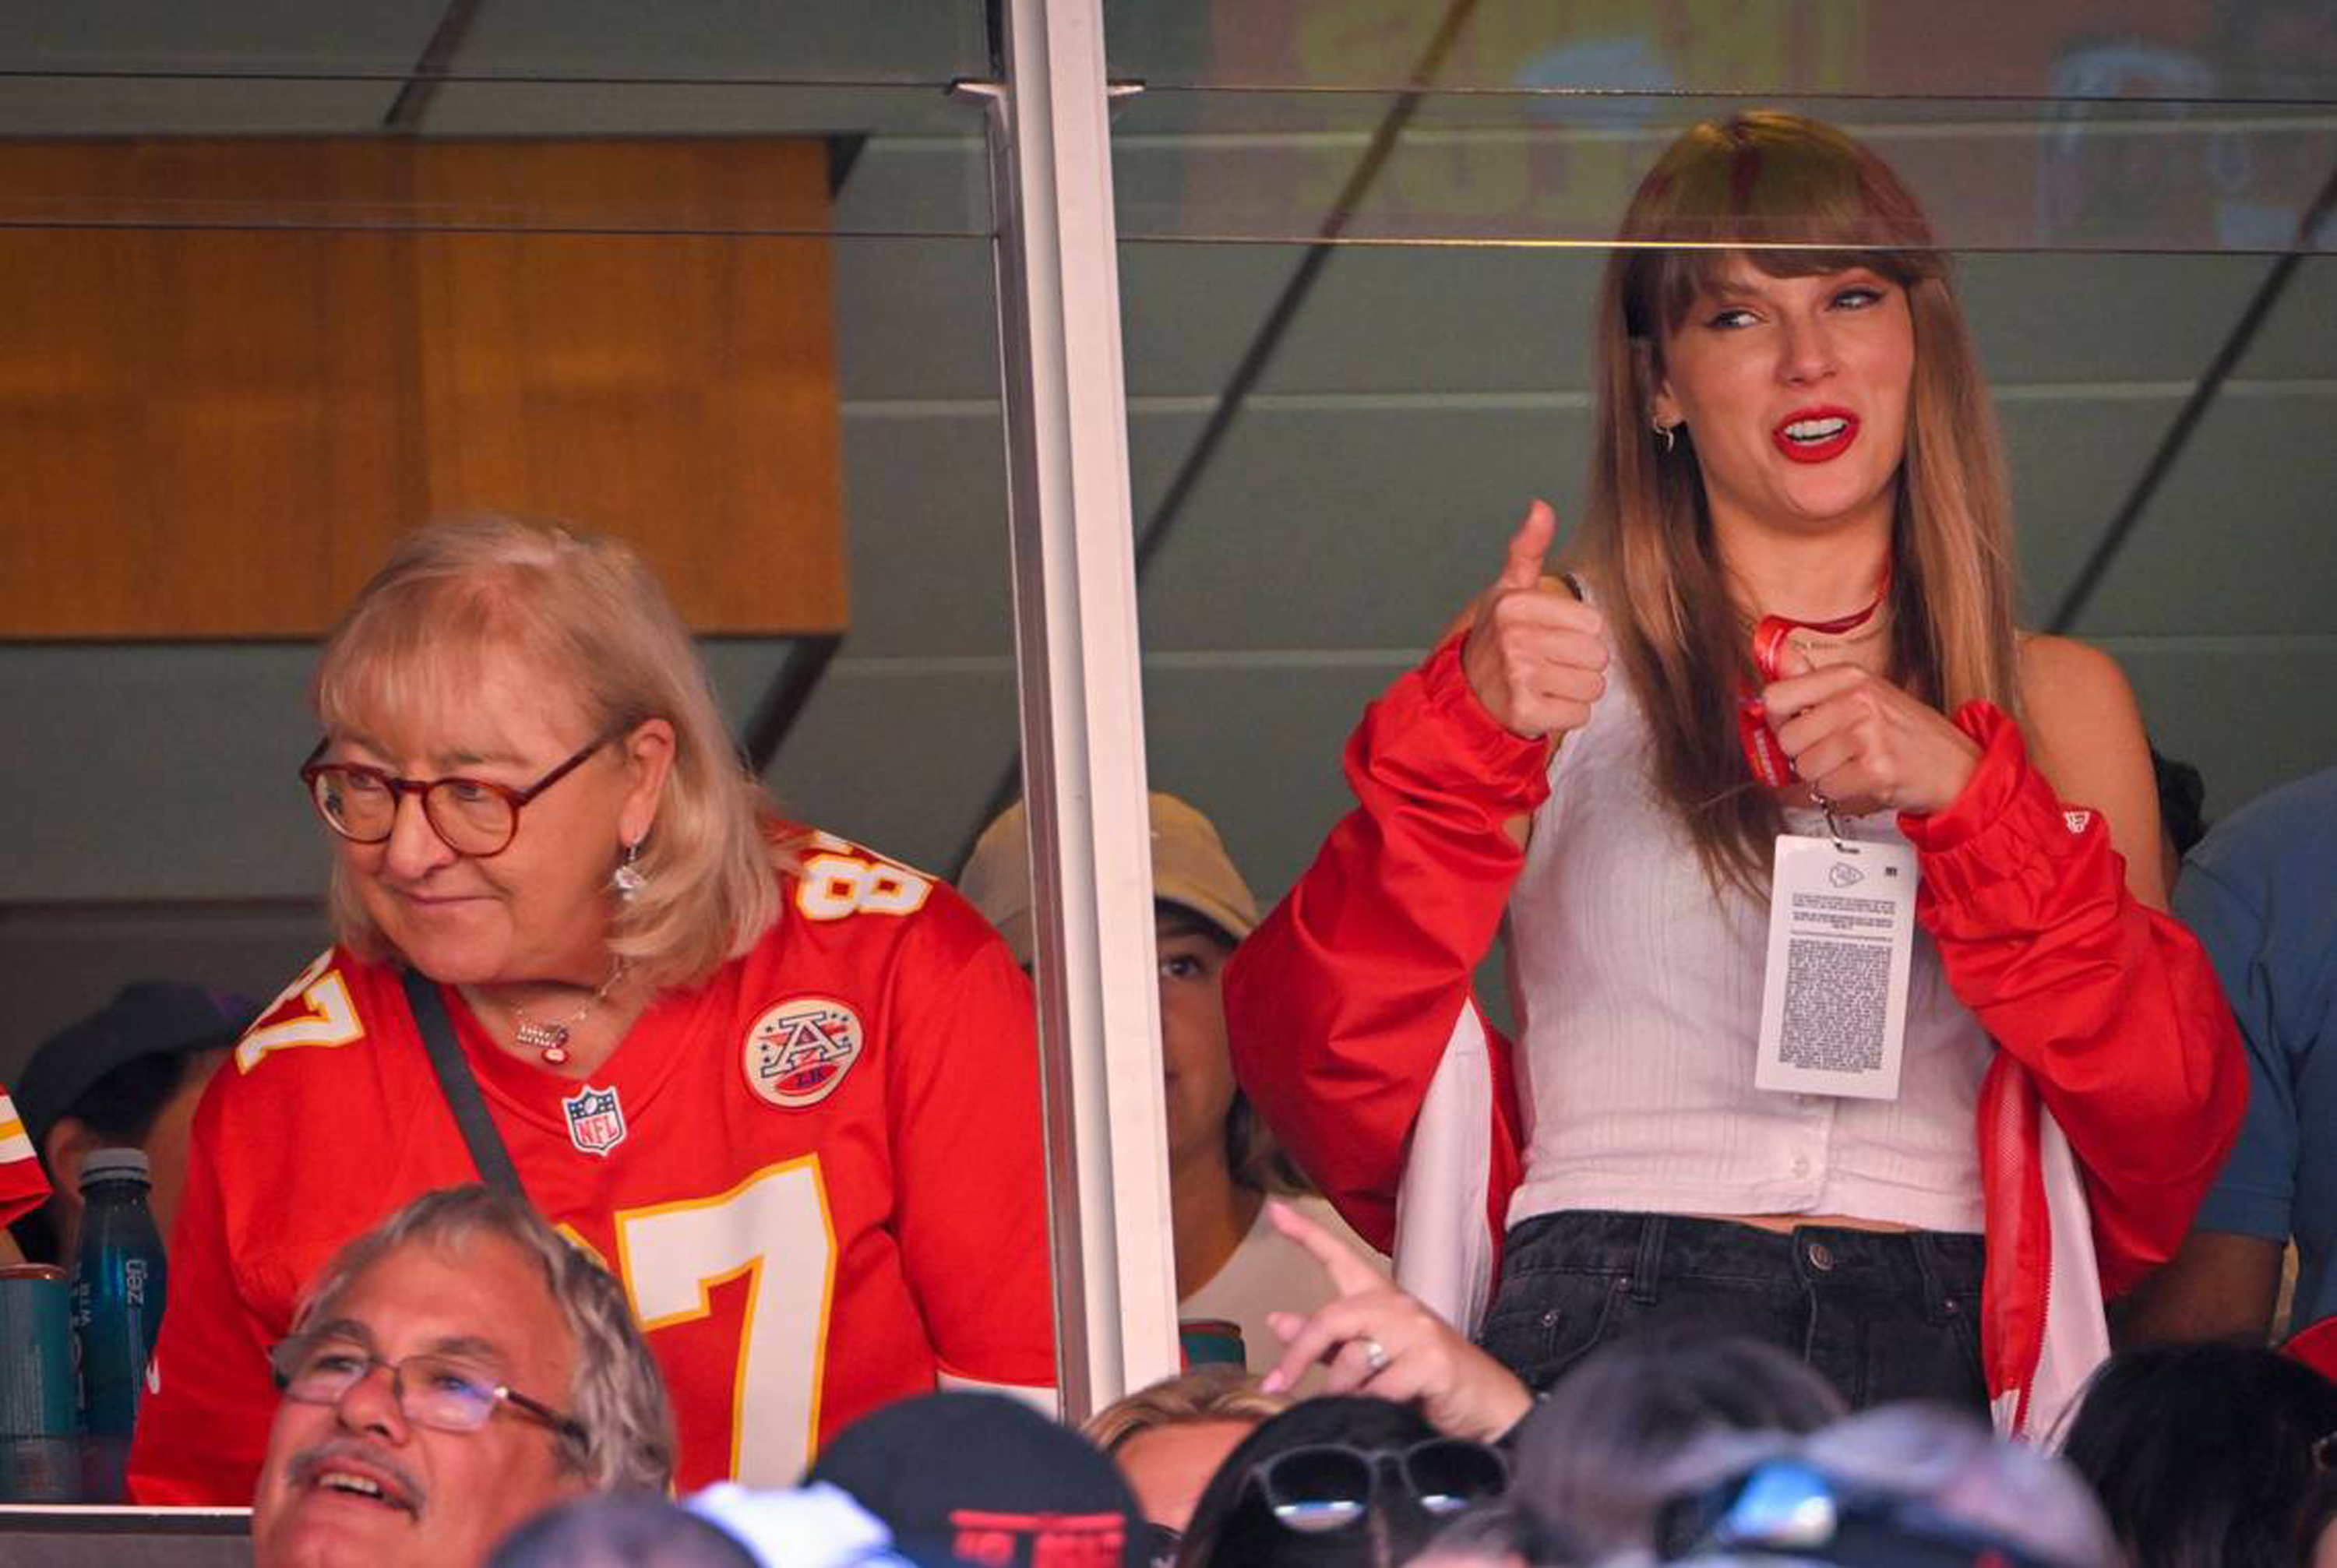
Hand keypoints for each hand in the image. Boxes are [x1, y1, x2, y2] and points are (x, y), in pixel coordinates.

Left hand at [1256, 1200, 1531, 1442]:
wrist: (1488, 1407)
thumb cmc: (1431, 1381)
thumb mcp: (1372, 1357)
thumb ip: (1327, 1340)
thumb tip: (1279, 1323)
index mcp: (1381, 1300)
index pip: (1339, 1258)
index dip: (1306, 1234)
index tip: (1276, 1211)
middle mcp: (1398, 1307)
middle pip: (1332, 1316)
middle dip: (1300, 1354)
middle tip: (1279, 1383)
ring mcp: (1418, 1331)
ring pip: (1353, 1355)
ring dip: (1339, 1391)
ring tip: (1342, 1408)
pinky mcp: (1434, 1361)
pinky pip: (1381, 1386)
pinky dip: (1369, 1406)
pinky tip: (1376, 1413)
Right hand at [1459, 501, 1607, 739]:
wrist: (1463, 694)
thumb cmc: (1495, 639)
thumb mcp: (1508, 590)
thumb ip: (1528, 549)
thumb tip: (1540, 507)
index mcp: (1516, 605)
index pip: (1594, 623)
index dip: (1578, 633)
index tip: (1550, 636)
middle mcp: (1516, 639)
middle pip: (1597, 656)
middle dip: (1579, 663)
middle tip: (1547, 663)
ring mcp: (1519, 677)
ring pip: (1592, 687)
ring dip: (1574, 690)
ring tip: (1545, 683)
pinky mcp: (1525, 712)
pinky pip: (1579, 715)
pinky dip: (1565, 714)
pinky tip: (1541, 704)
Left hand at [1759, 648, 1980, 817]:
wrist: (1959, 767)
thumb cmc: (1909, 733)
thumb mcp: (1865, 693)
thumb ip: (1816, 681)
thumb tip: (1778, 658)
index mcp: (1849, 676)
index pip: (1776, 696)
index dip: (1778, 720)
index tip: (1794, 727)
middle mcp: (1857, 700)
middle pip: (1787, 738)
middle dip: (1804, 754)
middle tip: (1834, 753)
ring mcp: (1867, 734)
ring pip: (1805, 768)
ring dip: (1824, 776)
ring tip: (1853, 765)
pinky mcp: (1875, 770)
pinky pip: (1827, 789)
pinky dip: (1841, 793)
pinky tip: (1864, 780)